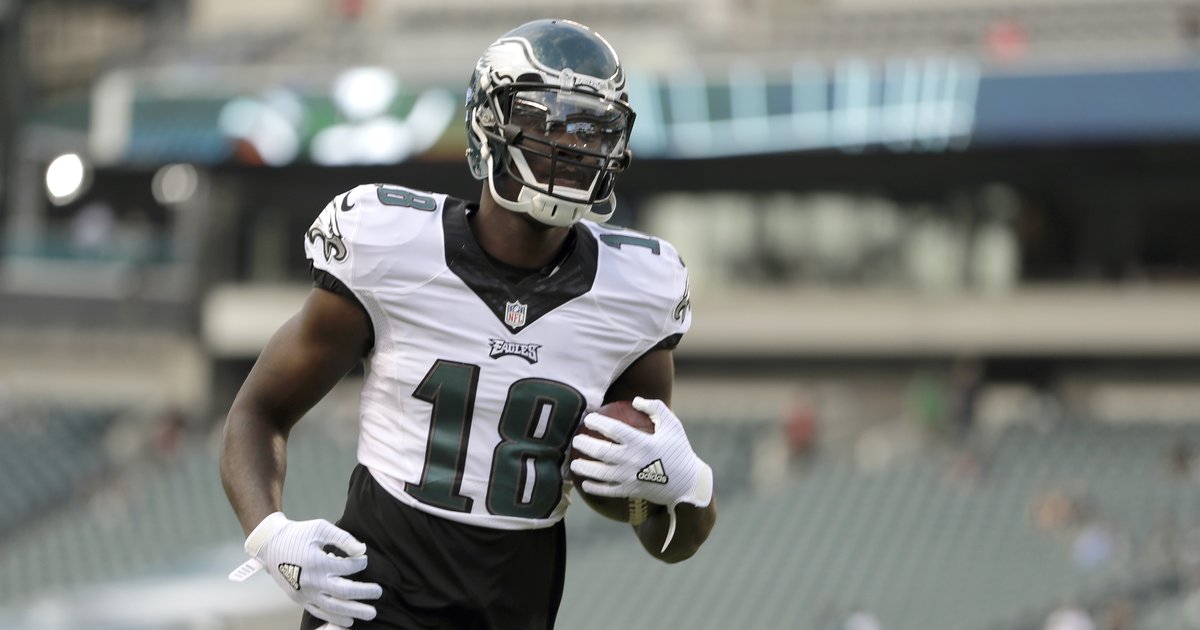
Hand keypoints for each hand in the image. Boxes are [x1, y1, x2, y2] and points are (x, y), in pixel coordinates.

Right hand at [228, 512, 382, 626]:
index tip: (364, 560)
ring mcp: (306, 593)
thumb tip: (362, 550)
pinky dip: (334, 619)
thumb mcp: (320, 528)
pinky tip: (348, 621)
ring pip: (333, 607)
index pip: (348, 567)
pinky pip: (319, 613)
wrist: (270, 545)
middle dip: (364, 593)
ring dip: (354, 611)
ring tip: (371, 613)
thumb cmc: (298, 534)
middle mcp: (313, 581)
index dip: (360, 564)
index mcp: (318, 562)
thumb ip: (343, 538)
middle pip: (344, 592)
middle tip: (379, 592)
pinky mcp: (300, 599)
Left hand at [569, 397, 712, 548]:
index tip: (589, 419)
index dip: (598, 423)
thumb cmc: (679, 450)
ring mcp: (630, 477)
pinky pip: (608, 490)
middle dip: (585, 445)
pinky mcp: (630, 491)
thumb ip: (655, 408)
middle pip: (601, 452)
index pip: (613, 429)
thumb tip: (635, 400)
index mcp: (641, 442)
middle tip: (576, 440)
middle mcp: (632, 459)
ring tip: (574, 463)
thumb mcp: (672, 424)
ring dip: (585, 468)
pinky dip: (595, 488)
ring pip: (600, 473)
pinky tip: (585, 484)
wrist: (687, 483)